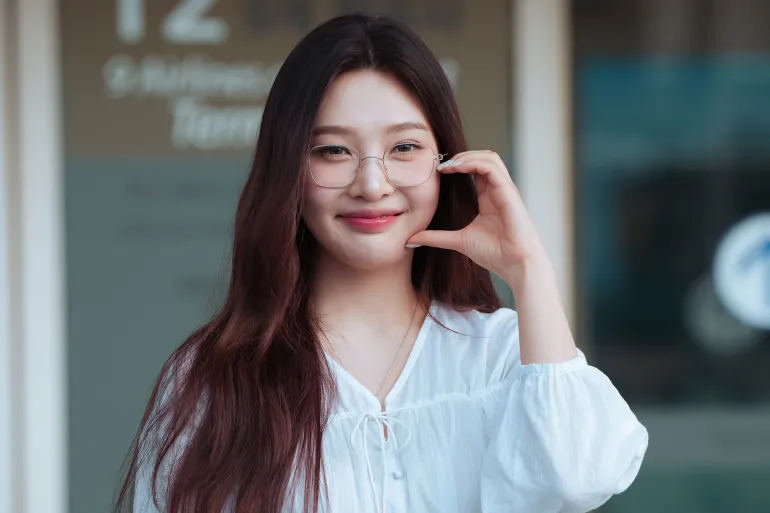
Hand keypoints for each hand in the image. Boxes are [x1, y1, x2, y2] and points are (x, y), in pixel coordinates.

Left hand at [406, 150, 549, 285]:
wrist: (515, 265)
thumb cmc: (495, 254)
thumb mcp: (458, 241)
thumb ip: (435, 237)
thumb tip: (410, 240)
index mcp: (489, 197)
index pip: (475, 169)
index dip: (457, 165)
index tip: (437, 172)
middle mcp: (498, 190)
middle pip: (483, 158)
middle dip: (462, 156)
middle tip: (441, 165)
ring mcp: (505, 189)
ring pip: (489, 157)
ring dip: (467, 156)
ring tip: (449, 165)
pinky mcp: (509, 192)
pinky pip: (492, 167)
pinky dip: (474, 163)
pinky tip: (458, 168)